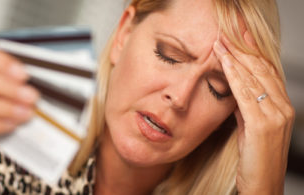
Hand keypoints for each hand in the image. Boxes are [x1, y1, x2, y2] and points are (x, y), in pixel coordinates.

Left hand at [213, 32, 294, 193]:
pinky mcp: (264, 124)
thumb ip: (245, 107)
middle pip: (262, 70)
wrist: (262, 186)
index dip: (251, 53)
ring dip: (235, 57)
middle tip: (227, 32)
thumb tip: (234, 88)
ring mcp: (276, 115)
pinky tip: (224, 62)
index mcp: (281, 107)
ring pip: (254, 78)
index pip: (266, 72)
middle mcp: (283, 107)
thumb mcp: (249, 127)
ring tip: (221, 42)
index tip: (237, 38)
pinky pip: (246, 93)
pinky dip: (234, 75)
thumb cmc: (254, 159)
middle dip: (243, 49)